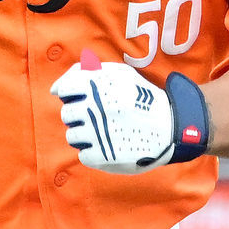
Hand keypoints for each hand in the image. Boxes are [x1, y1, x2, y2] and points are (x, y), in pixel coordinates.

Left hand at [50, 50, 209, 173]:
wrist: (171, 127)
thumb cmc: (141, 99)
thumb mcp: (120, 73)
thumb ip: (87, 72)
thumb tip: (57, 87)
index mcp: (100, 85)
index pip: (65, 89)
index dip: (70, 94)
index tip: (79, 98)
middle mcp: (97, 107)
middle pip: (67, 114)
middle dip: (80, 116)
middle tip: (100, 118)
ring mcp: (100, 133)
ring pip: (72, 136)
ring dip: (85, 135)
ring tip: (105, 133)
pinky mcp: (105, 155)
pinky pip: (83, 155)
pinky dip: (94, 152)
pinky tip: (110, 146)